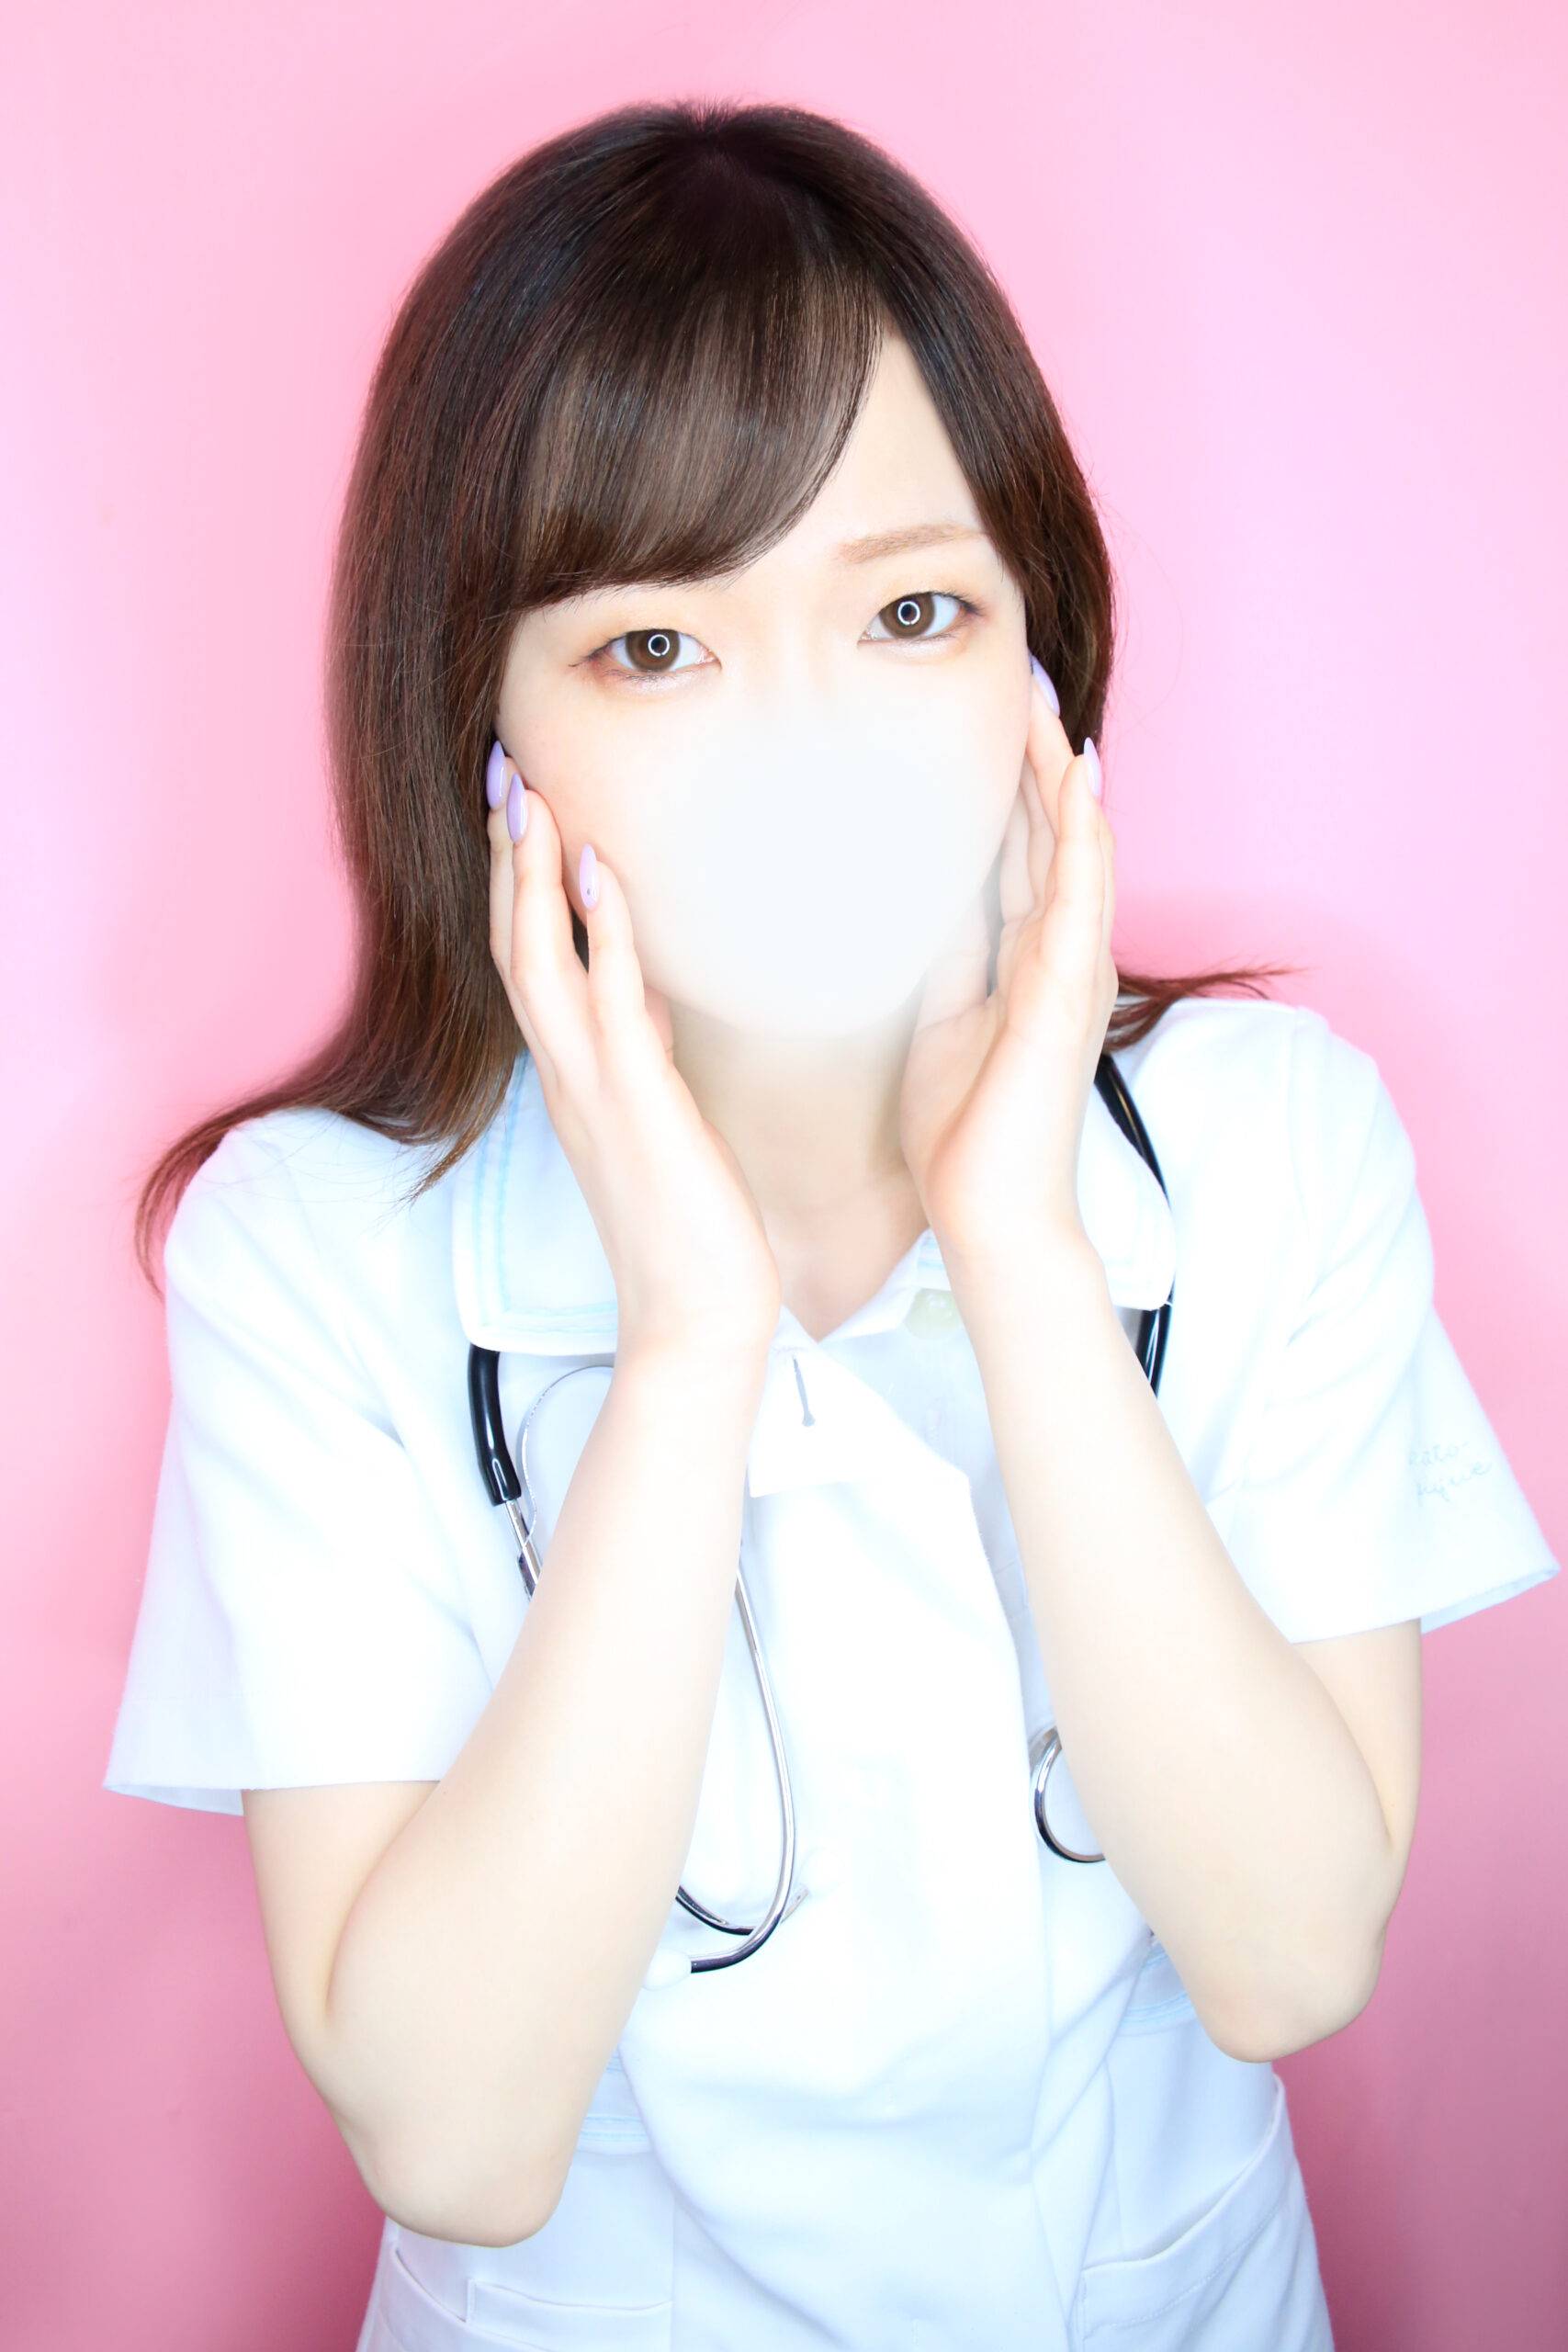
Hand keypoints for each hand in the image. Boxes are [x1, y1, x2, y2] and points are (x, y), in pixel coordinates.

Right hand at [486, 751, 781, 1361]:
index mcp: (571, 1077)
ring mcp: (593, 1089)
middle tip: (501, 768)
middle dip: (502, 855)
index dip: (512, 881)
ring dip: (529, 874)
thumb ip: (642, 1055)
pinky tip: (599, 870)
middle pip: (512, 944)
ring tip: (528, 794)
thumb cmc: (689, 1224)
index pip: (526, 959)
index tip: (513, 803)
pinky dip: (602, 932)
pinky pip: (611, 1003)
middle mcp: (566, 1075)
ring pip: (540, 961)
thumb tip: (646, 997)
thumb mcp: (659, 1119)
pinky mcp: (637, 1106)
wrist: (698, 1317)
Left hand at [898, 674, 1117, 1272]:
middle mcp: (1056, 952)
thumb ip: (936, 957)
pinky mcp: (1070, 994)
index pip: (1014, 847)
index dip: (1003, 779)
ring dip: (1060, 770)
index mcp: (1021, 958)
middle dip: (1034, 753)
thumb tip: (901, 898)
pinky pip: (1080, 895)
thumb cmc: (963, 1133)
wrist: (991, 1216)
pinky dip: (1080, 831)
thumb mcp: (933, 1021)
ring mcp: (1071, 970)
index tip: (985, 708)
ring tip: (1047, 697)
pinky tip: (1077, 775)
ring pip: (1071, 845)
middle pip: (1045, 831)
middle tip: (1020, 670)